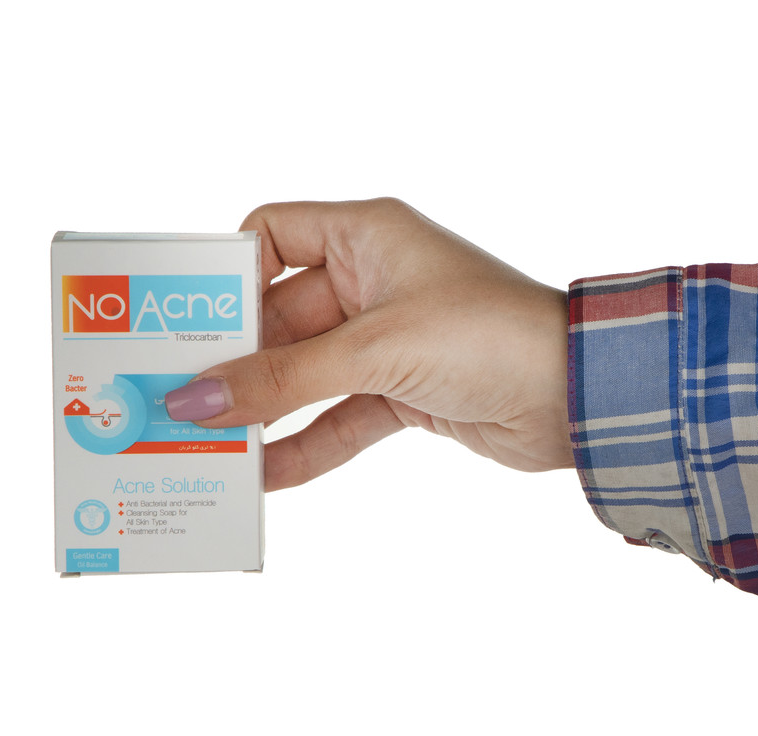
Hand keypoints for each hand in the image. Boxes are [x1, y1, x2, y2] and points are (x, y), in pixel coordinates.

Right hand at [165, 198, 573, 489]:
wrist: (576, 394)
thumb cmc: (490, 334)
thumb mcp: (376, 349)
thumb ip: (286, 378)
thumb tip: (198, 398)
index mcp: (365, 237)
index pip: (273, 235)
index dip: (230, 276)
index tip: (188, 323)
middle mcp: (371, 282)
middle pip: (280, 318)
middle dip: (236, 362)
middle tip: (181, 401)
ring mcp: (385, 340)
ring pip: (307, 374)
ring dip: (265, 410)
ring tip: (211, 446)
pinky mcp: (402, 389)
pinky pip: (339, 416)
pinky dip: (307, 444)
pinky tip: (267, 477)